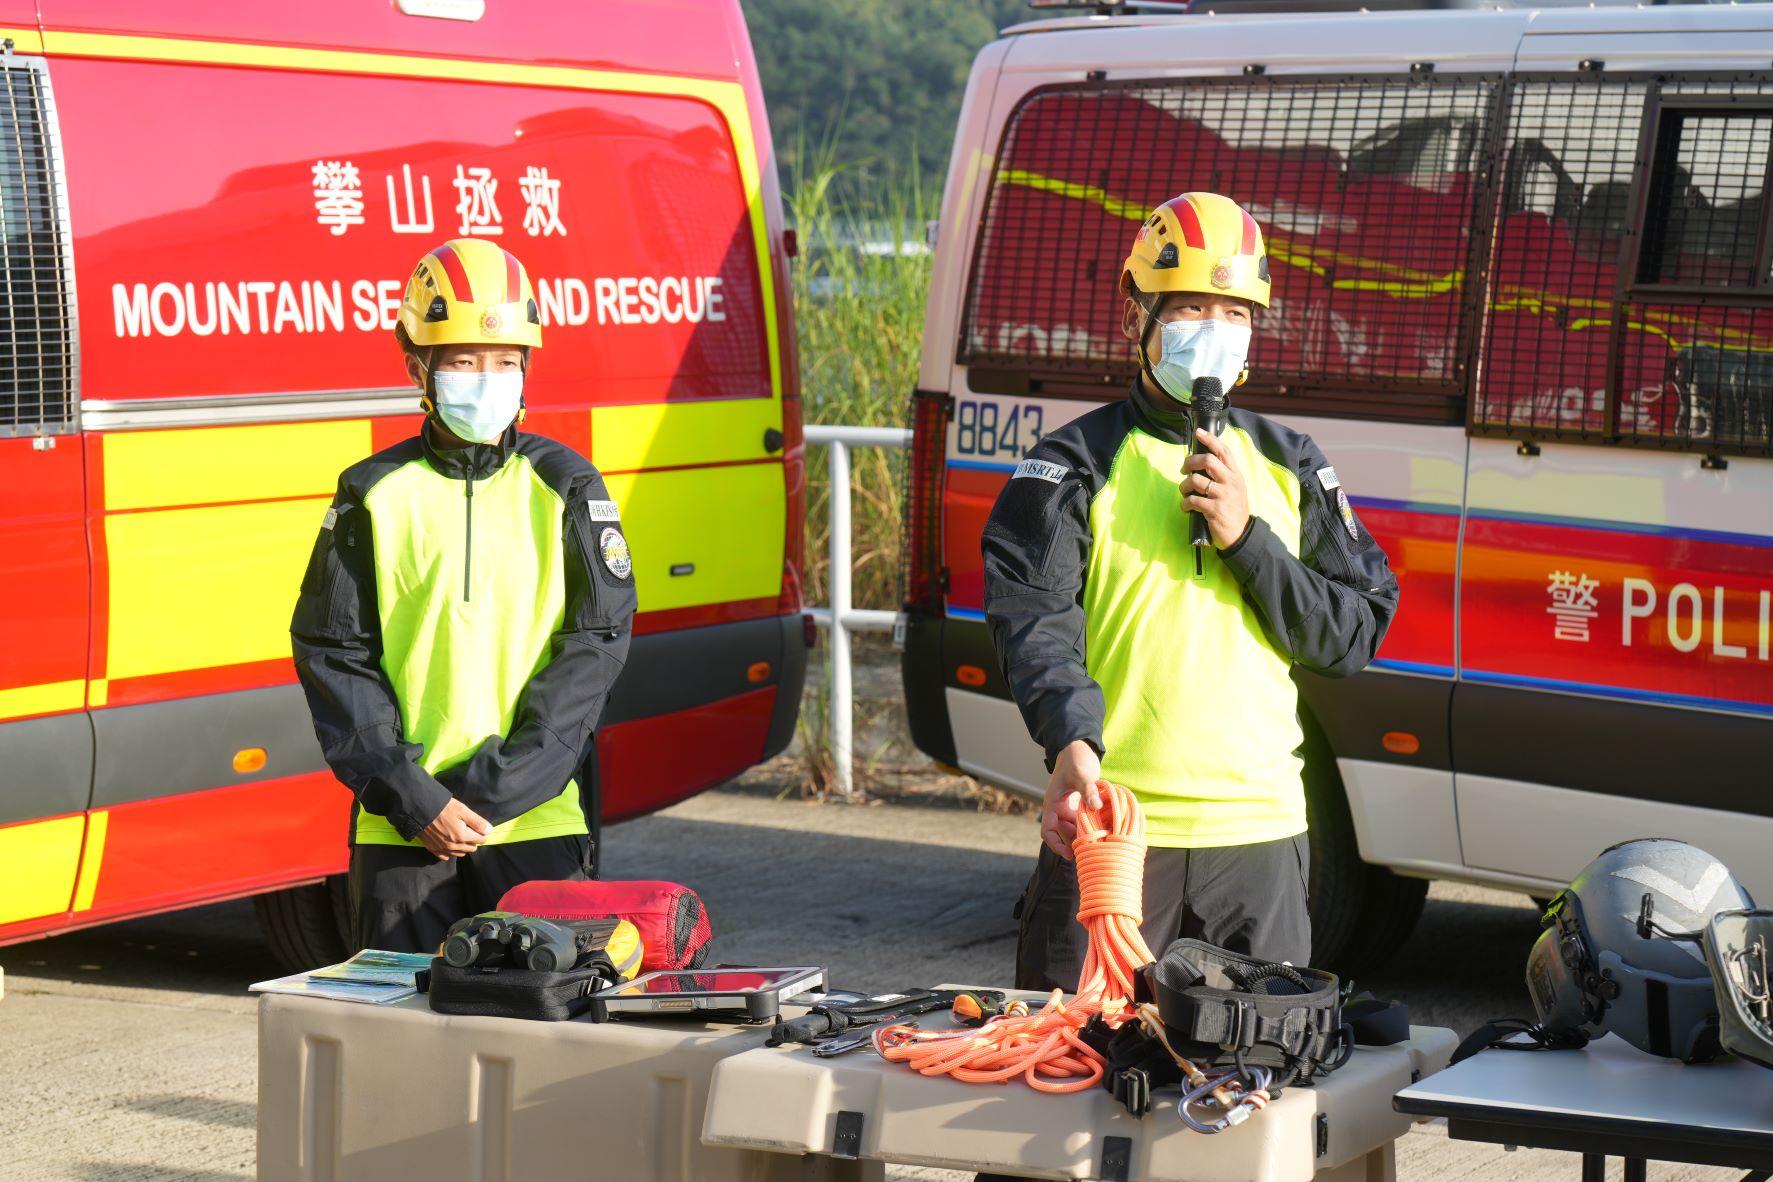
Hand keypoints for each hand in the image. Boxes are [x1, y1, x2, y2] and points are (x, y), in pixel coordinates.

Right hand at [418, 798, 491, 860]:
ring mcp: (442, 849)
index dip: (482, 834)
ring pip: (460, 853)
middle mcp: (453, 846)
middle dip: (473, 840)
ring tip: (459, 836)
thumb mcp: (463, 811)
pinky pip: (446, 857)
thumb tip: (489, 831)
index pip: (480, 840)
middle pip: (471, 848)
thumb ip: (478, 822)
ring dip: (463, 847)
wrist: (421, 810)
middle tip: (468, 830)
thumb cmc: (443, 808)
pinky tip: (449, 843)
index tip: (479, 828)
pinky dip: (450, 852)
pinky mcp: (433, 849)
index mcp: (462, 836)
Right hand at [1041, 740, 1105, 859]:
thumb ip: (1088, 790)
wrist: (1078, 749)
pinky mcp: (1078, 806)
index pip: (1047, 830)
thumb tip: (1096, 806)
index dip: (1056, 844)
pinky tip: (1102, 832)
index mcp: (1052, 804)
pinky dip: (1089, 828)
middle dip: (1073, 844)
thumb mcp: (1082, 774)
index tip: (1069, 854)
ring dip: (1082, 836)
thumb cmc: (1076, 760)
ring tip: (1098, 844)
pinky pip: (1081, 822)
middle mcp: (1058, 809)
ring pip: (1072, 830)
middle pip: (1062, 834)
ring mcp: (1068, 808)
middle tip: (1090, 851)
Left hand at [1182, 427, 1250, 549]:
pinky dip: (1184, 503)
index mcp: (1235, 475)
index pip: (1224, 451)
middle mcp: (1231, 482)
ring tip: (1185, 492)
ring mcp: (1223, 495)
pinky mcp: (1214, 509)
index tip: (1198, 432)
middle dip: (1190, 462)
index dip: (1210, 439)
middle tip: (1184, 470)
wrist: (1240, 535)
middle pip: (1207, 460)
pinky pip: (1192, 500)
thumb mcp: (1235, 489)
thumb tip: (1201, 462)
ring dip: (1184, 486)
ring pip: (1195, 480)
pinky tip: (1186, 507)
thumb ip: (1223, 475)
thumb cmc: (1233, 510)